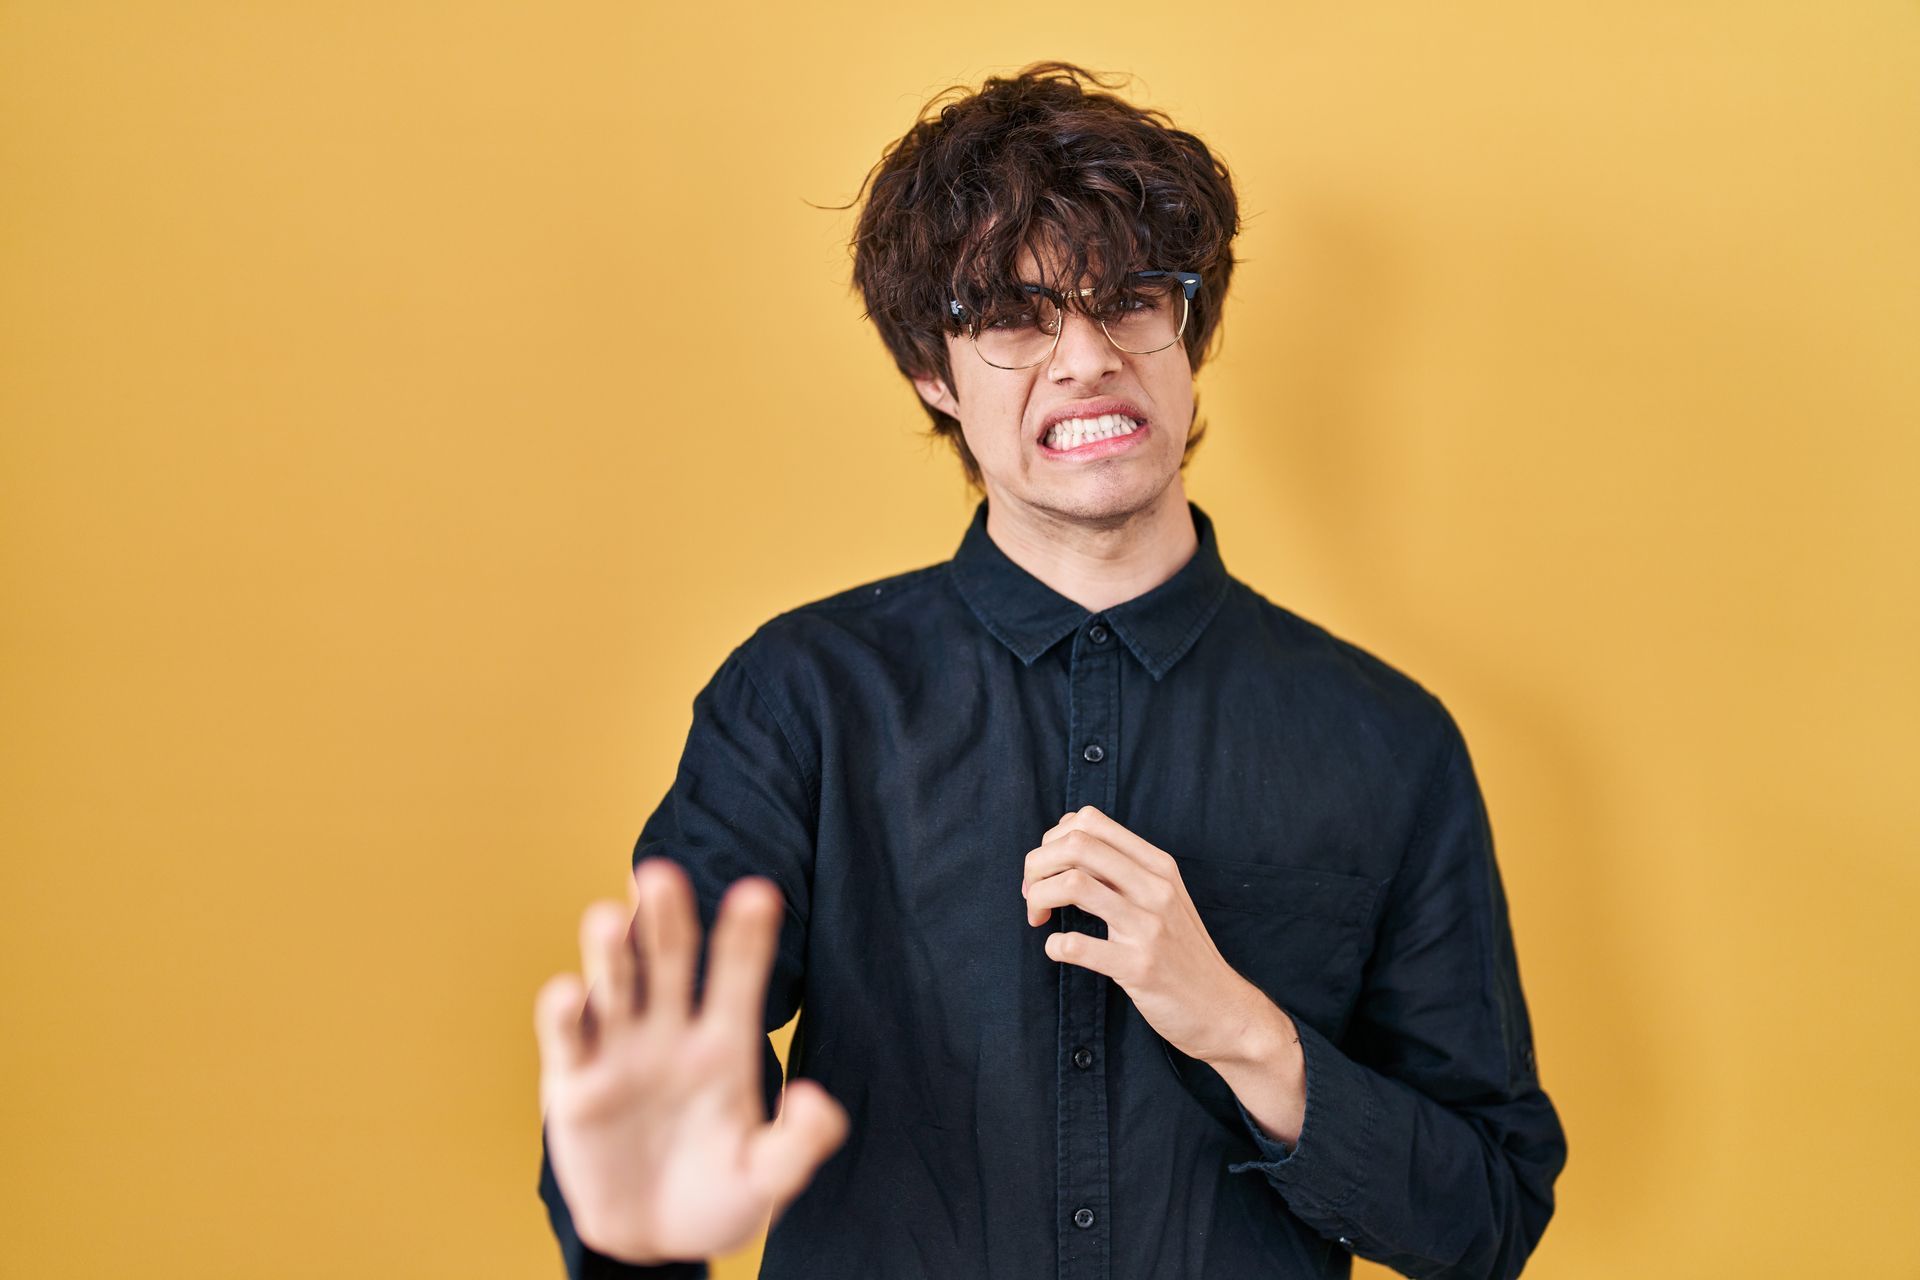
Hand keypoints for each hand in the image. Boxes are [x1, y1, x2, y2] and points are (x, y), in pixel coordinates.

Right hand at [535, 858, 848, 1264]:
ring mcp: (620, 1052)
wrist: (654, 1239)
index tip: (759, 892)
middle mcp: (671, 1031)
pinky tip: (567, 991)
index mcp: (725, 1041)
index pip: (739, 973)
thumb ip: (799, 1142)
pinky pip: (567, 1040)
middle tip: (662, 873)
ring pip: (616, 985)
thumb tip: (817, 1099)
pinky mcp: (574, 1084)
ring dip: (611, 950)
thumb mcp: (767, 1176)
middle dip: (667, 916)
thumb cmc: (718, 1195)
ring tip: (611, 917)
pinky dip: (563, 1014)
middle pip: (670, 959)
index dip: (747, 934)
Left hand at [1022, 806, 1274, 1065]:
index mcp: (1158, 865)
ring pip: (1073, 884)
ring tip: (1037, 918)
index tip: (1047, 870)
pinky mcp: (1140, 967)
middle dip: (1037, 865)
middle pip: (1077, 844)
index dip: (1053, 840)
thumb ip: (1123, 871)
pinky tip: (1057, 950)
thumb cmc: (1182, 952)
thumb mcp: (1163, 898)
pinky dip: (1055, 945)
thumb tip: (1066, 846)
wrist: (1223, 1008)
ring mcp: (1150, 927)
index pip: (1090, 820)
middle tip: (1031, 894)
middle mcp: (1155, 888)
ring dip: (1039, 898)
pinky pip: (1079, 945)